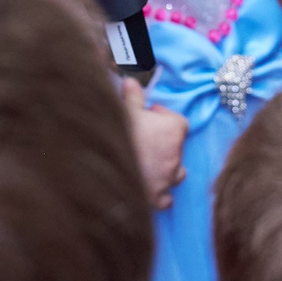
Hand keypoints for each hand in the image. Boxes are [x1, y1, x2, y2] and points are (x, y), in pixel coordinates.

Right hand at [123, 81, 188, 209]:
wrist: (101, 167)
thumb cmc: (118, 133)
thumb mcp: (123, 109)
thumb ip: (132, 96)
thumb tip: (131, 81)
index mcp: (173, 130)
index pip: (180, 122)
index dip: (164, 117)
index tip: (149, 115)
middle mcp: (175, 155)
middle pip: (177, 147)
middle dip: (162, 142)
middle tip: (142, 138)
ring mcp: (167, 178)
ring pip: (177, 173)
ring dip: (167, 168)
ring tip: (148, 164)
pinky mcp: (156, 197)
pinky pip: (167, 199)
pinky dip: (161, 195)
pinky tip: (149, 189)